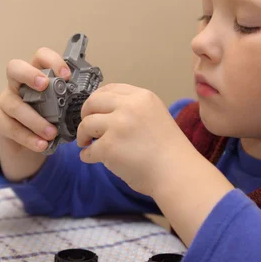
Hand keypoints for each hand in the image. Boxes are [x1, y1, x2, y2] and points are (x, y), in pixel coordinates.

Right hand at [0, 47, 70, 180]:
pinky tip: (41, 144)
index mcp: (36, 76)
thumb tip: (93, 98)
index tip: (66, 75)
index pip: (40, 57)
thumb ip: (70, 100)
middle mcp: (17, 85)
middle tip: (44, 86)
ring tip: (51, 133)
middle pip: (15, 68)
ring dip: (35, 120)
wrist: (28, 146)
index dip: (52, 61)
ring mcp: (6, 102)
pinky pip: (12, 128)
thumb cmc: (47, 121)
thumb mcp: (60, 108)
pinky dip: (29, 138)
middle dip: (29, 74)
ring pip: (15, 105)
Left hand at [76, 83, 195, 195]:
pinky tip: (92, 158)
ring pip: (86, 124)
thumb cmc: (169, 150)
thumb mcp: (156, 115)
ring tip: (87, 144)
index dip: (97, 99)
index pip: (110, 88)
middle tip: (87, 127)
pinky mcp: (109, 146)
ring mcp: (118, 125)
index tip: (94, 110)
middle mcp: (129, 106)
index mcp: (142, 97)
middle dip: (85, 114)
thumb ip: (134, 109)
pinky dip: (87, 155)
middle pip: (93, 102)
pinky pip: (88, 150)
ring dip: (83, 135)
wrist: (177, 173)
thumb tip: (105, 112)